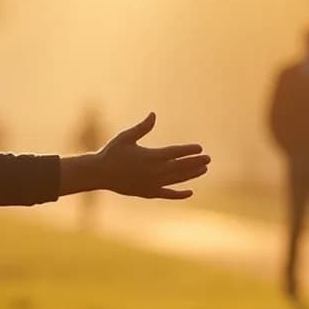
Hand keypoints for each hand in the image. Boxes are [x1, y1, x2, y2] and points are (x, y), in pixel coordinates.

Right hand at [65, 113, 209, 198]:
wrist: (99, 174)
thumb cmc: (112, 152)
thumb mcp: (126, 137)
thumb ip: (142, 127)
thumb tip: (153, 114)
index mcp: (149, 156)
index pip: (174, 153)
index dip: (188, 150)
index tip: (200, 148)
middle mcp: (153, 171)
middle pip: (179, 167)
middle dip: (195, 162)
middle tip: (208, 158)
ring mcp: (151, 184)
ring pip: (176, 180)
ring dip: (191, 175)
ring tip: (204, 169)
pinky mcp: (148, 193)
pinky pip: (167, 194)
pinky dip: (179, 194)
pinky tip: (190, 192)